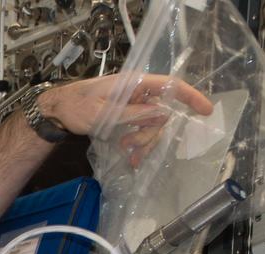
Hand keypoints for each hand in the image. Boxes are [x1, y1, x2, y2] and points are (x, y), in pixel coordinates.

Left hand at [41, 74, 213, 164]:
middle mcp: (139, 92)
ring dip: (143, 142)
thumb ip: (132, 114)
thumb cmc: (77, 108)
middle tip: (130, 147)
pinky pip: (142, 129)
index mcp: (135, 83)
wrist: (59, 110)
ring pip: (153, 126)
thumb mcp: (103, 113)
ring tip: (127, 153)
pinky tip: (132, 158)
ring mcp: (134, 103)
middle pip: (161, 113)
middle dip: (150, 134)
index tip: (206, 110)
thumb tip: (162, 114)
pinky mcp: (129, 115)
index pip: (170, 85)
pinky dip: (139, 144)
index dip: (190, 96)